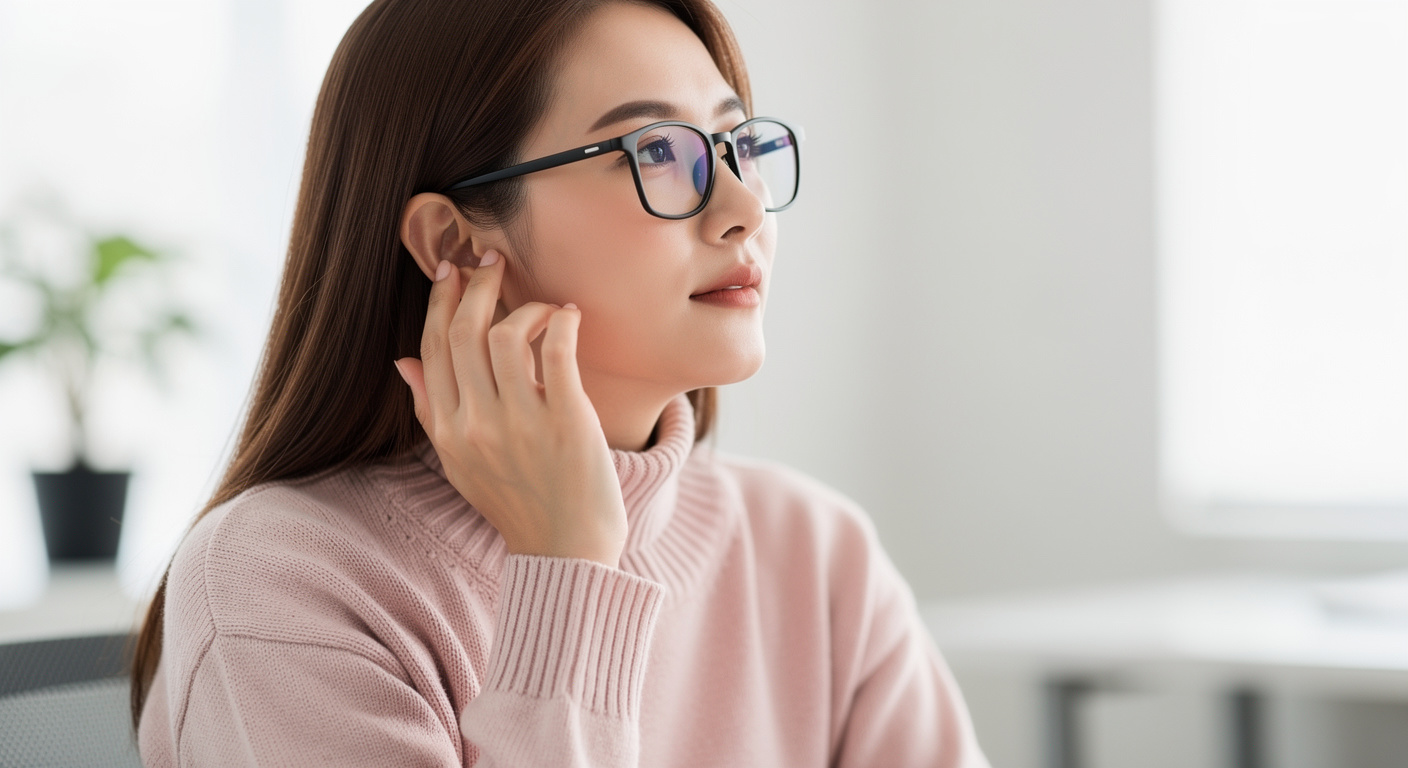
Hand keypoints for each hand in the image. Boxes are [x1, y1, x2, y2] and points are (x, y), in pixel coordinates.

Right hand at [393, 252, 626, 569]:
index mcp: (446, 431)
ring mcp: (519, 423)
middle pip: (463, 334)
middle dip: (475, 286)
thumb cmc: (519, 504)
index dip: (440, 302)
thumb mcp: (460, 463)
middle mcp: (475, 425)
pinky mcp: (565, 421)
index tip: (450, 269)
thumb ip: (430, 411)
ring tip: (543, 305)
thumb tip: (401, 363)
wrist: (567, 551)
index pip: (432, 349)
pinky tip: (568, 317)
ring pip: (503, 336)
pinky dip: (560, 323)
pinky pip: (555, 353)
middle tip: (491, 260)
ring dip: (523, 306)